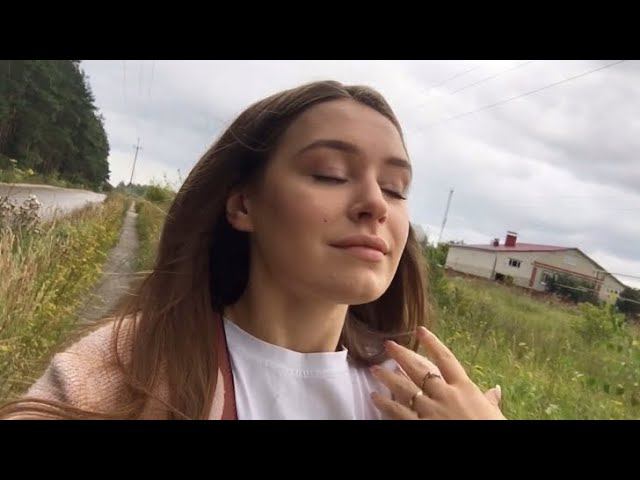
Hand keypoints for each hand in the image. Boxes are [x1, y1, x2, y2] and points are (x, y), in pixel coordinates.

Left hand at [370, 326, 505, 419]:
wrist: (485, 449)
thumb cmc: (490, 429)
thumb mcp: (493, 414)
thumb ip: (491, 400)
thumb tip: (497, 390)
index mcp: (464, 388)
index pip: (446, 359)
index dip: (432, 343)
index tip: (420, 330)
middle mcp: (445, 394)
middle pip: (419, 369)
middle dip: (402, 356)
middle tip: (388, 344)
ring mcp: (431, 410)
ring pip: (404, 388)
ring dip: (387, 377)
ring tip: (374, 368)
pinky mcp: (420, 425)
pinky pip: (398, 411)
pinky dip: (385, 403)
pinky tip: (374, 396)